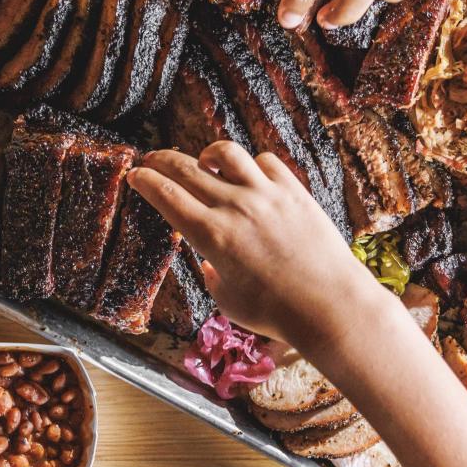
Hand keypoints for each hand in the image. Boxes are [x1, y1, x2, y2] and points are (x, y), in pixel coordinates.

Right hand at [128, 142, 386, 349]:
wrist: (330, 306)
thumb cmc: (276, 313)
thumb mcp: (227, 301)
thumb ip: (212, 275)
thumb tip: (211, 263)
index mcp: (211, 235)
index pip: (166, 195)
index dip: (145, 180)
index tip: (136, 175)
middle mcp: (235, 207)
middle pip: (187, 168)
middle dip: (162, 160)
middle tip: (152, 159)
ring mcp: (266, 195)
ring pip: (227, 152)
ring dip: (208, 153)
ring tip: (204, 162)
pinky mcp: (294, 192)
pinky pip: (266, 162)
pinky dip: (251, 165)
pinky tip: (250, 176)